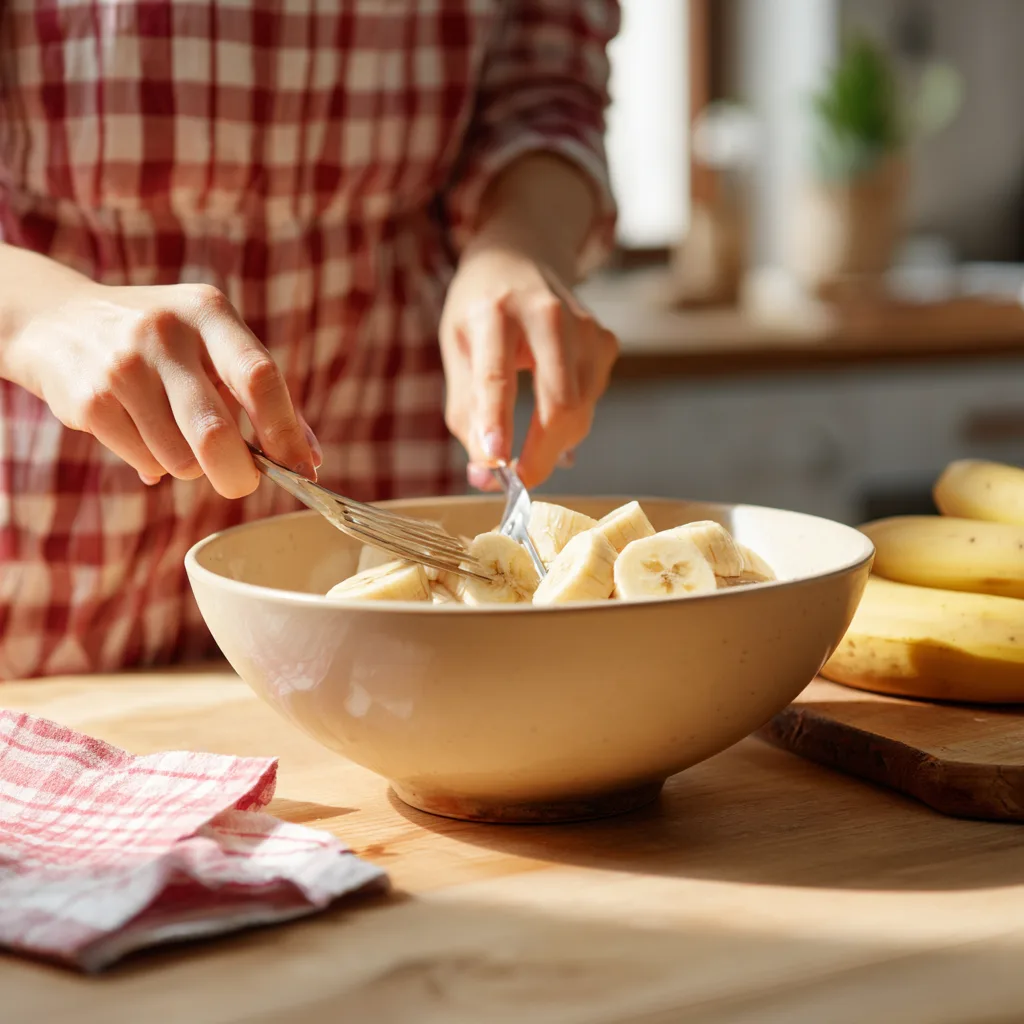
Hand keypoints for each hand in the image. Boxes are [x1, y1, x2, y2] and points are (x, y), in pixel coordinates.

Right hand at [2, 280, 319, 497]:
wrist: (58, 322)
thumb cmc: (163, 344)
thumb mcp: (213, 343)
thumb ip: (260, 395)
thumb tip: (308, 458)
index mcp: (208, 313)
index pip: (259, 377)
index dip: (285, 431)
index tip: (301, 467)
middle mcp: (165, 334)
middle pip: (216, 432)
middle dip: (238, 475)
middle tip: (244, 482)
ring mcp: (122, 367)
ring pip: (182, 459)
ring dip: (190, 465)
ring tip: (174, 433)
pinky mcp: (90, 401)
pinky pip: (147, 463)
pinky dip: (156, 463)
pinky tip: (140, 430)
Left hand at [439, 242, 617, 489]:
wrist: (521, 254)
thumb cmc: (481, 310)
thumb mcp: (457, 351)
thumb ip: (466, 414)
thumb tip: (484, 475)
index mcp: (496, 313)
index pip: (497, 376)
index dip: (496, 422)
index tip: (495, 463)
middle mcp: (547, 314)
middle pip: (558, 403)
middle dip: (540, 453)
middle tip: (519, 480)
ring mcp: (584, 327)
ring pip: (579, 410)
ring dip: (554, 441)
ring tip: (529, 440)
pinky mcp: (605, 340)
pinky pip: (590, 401)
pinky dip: (569, 419)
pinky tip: (550, 403)